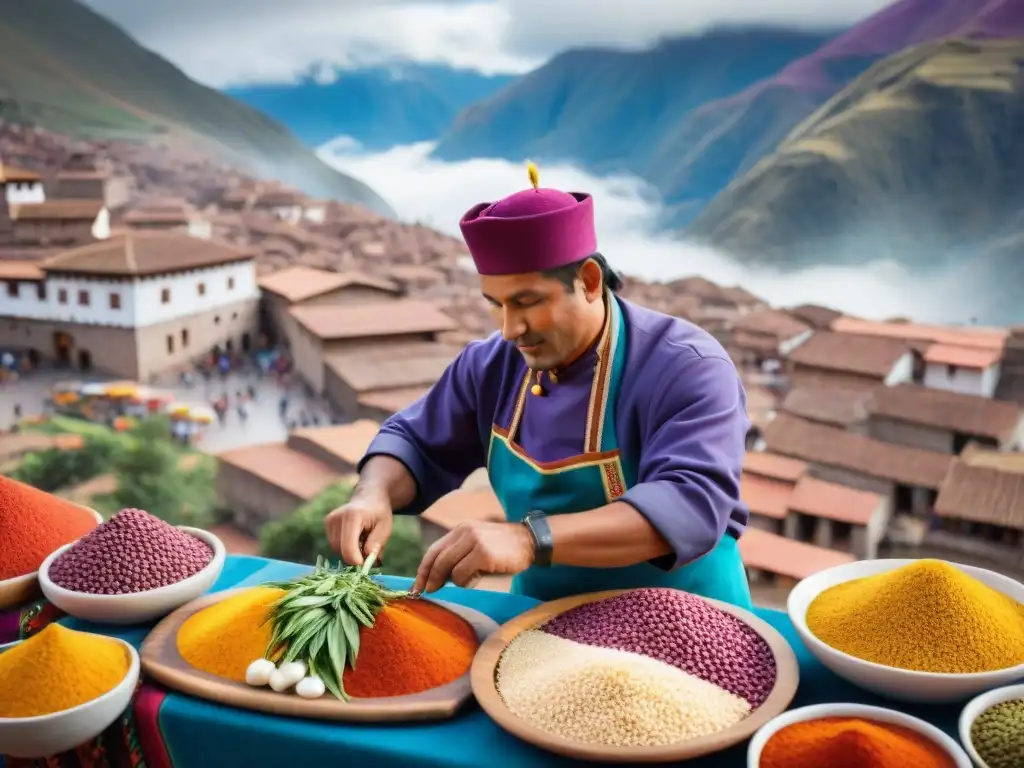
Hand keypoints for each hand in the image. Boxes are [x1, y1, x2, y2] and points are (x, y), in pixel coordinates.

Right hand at [324, 488, 393, 566]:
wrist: (370, 497)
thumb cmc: (379, 513)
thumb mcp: (385, 528)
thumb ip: (376, 544)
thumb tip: (365, 561)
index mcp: (353, 516)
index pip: (348, 547)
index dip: (356, 561)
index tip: (366, 564)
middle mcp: (337, 517)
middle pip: (341, 550)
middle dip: (355, 556)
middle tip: (369, 552)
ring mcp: (330, 520)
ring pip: (336, 549)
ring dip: (350, 551)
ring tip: (362, 540)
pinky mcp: (327, 523)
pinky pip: (334, 544)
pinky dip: (344, 546)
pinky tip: (354, 537)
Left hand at [413, 521, 535, 593]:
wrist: (530, 541)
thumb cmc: (504, 548)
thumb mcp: (478, 544)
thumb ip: (459, 554)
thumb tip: (439, 576)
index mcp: (461, 529)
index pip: (434, 549)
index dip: (423, 569)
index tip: (417, 585)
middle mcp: (465, 532)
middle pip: (437, 558)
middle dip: (429, 578)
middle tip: (428, 592)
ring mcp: (474, 541)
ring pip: (448, 567)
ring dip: (453, 581)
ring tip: (469, 581)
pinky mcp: (483, 553)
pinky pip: (462, 574)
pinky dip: (465, 582)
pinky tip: (477, 579)